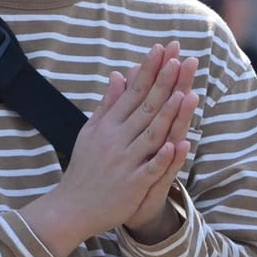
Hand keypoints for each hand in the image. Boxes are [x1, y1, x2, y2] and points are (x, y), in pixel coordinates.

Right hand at [24, 42, 195, 256]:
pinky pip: (150, 169)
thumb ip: (108, 104)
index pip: (132, 92)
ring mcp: (125, 162)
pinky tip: (176, 145)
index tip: (162, 48)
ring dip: (168, 114)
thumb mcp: (91, 132)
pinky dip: (162, 158)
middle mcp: (116, 140)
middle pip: (145, 108)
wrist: (71, 208)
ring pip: (150, 135)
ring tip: (184, 93)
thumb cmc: (85, 168)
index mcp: (107, 125)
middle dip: (163, 82)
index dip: (148, 70)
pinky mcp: (132, 185)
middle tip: (180, 59)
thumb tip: (119, 75)